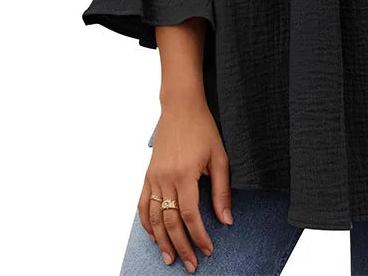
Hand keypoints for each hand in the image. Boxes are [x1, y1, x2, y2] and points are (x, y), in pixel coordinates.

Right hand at [137, 98, 231, 272]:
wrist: (181, 107)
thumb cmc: (203, 129)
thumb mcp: (219, 157)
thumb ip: (221, 190)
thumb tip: (226, 220)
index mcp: (185, 175)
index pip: (190, 216)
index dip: (199, 236)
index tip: (208, 250)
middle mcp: (166, 179)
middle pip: (170, 222)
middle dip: (182, 246)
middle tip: (191, 264)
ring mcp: (154, 177)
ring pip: (153, 218)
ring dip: (161, 241)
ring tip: (170, 258)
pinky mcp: (148, 174)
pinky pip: (142, 204)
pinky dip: (146, 223)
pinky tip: (153, 235)